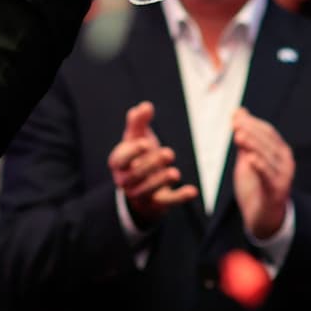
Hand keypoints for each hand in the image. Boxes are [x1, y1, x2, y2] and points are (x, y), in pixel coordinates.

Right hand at [109, 101, 196, 228]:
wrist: (142, 185)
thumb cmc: (138, 156)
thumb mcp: (136, 138)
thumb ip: (138, 122)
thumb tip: (144, 106)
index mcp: (118, 163)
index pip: (119, 160)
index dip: (131, 153)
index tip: (145, 143)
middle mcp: (125, 181)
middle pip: (135, 175)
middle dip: (151, 165)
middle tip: (169, 153)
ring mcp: (139, 194)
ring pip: (147, 191)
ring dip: (161, 182)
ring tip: (175, 173)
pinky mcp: (155, 204)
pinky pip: (166, 203)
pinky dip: (179, 198)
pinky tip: (193, 191)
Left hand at [231, 108, 292, 241]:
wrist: (262, 215)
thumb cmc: (256, 184)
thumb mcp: (248, 158)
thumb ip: (244, 137)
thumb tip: (238, 112)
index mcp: (280, 152)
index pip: (268, 133)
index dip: (252, 123)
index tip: (236, 116)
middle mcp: (285, 162)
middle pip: (268, 143)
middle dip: (251, 132)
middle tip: (235, 124)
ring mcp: (283, 177)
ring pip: (268, 158)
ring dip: (254, 146)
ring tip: (239, 136)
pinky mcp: (276, 191)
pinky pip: (268, 177)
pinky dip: (260, 167)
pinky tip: (249, 159)